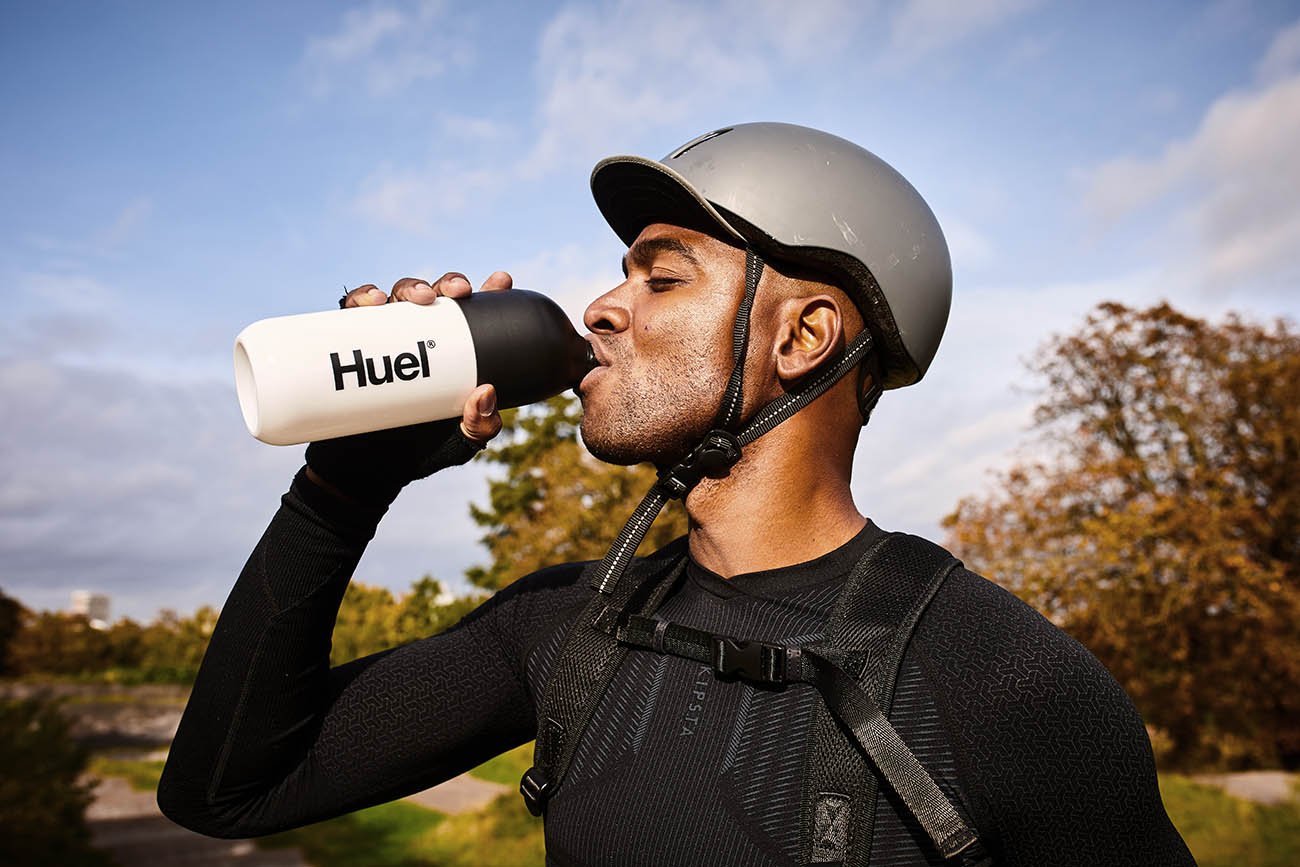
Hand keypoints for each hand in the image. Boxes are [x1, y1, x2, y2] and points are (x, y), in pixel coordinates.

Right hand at [307, 272, 513, 504]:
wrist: (364, 473)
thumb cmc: (420, 453)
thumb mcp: (460, 443)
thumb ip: (480, 426)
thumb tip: (486, 392)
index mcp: (452, 354)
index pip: (474, 316)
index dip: (489, 293)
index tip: (501, 282)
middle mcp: (420, 339)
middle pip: (436, 296)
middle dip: (449, 284)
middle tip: (459, 293)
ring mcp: (384, 340)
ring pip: (398, 297)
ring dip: (411, 287)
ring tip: (421, 298)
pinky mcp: (349, 346)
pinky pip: (352, 312)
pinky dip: (361, 298)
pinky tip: (374, 301)